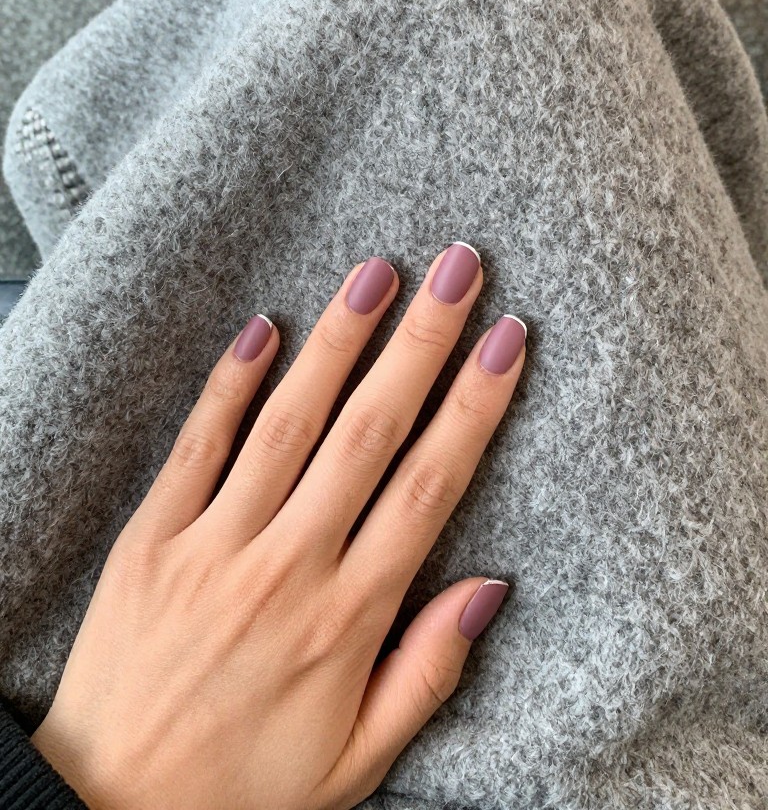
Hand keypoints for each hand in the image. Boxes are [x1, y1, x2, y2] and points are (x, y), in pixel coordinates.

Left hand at [31, 244, 525, 809]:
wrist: (110, 809)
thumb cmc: (245, 788)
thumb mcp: (358, 759)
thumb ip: (429, 671)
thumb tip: (490, 586)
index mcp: (348, 618)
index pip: (430, 486)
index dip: (475, 405)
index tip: (506, 338)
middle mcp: (288, 566)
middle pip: (369, 432)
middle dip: (421, 342)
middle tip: (456, 269)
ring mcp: (215, 545)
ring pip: (289, 422)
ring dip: (338, 341)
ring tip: (377, 273)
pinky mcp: (152, 539)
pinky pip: (197, 447)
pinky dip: (229, 384)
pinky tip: (263, 327)